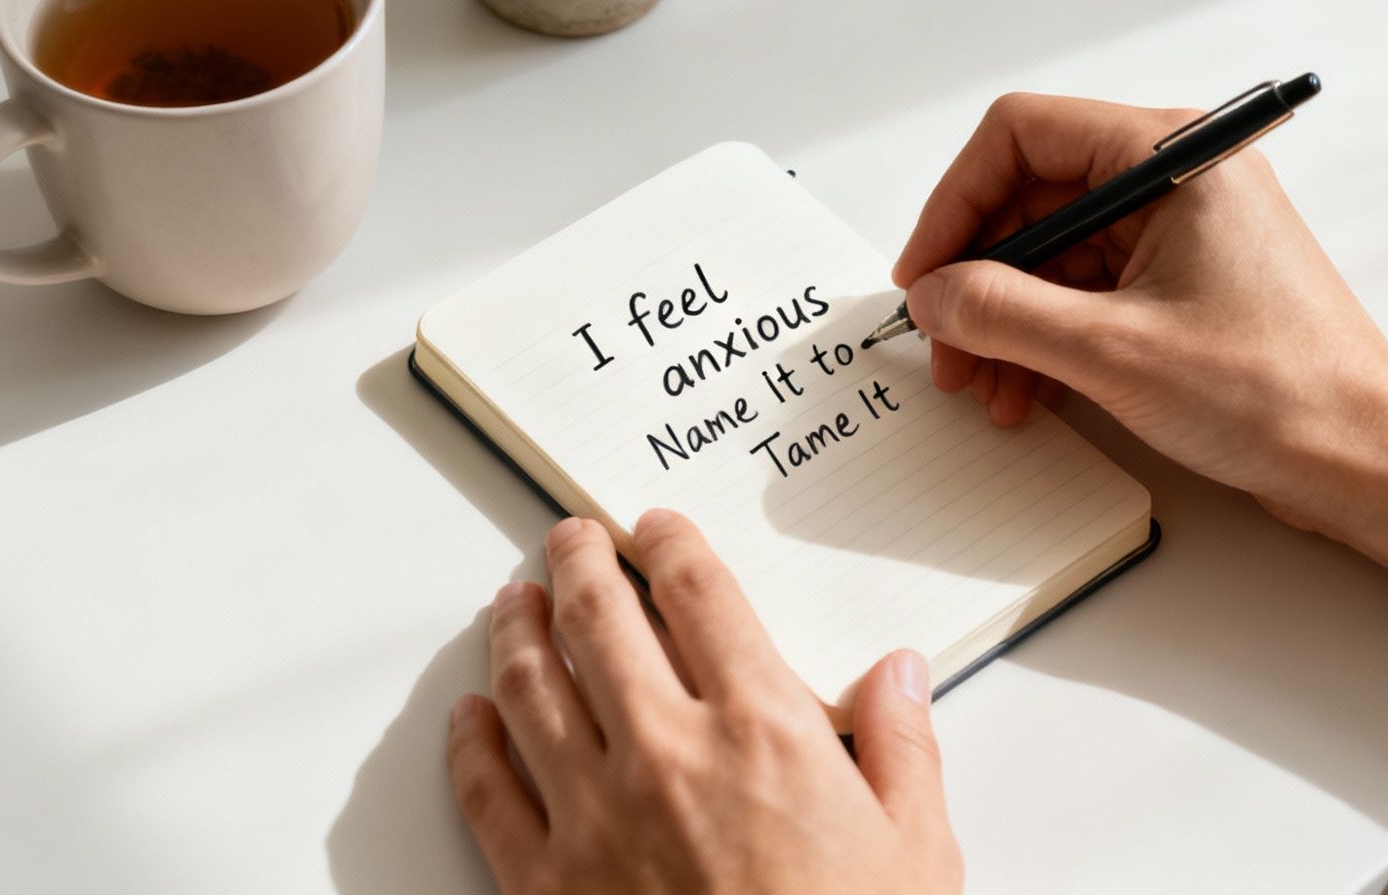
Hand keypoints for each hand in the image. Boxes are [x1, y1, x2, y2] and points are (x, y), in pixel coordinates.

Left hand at [447, 511, 962, 894]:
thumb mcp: (916, 853)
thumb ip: (904, 749)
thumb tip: (900, 674)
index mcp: (761, 731)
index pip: (700, 596)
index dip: (671, 545)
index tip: (656, 528)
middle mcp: (667, 754)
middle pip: (598, 621)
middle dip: (578, 563)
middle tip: (570, 540)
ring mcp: (595, 816)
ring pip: (530, 688)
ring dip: (516, 632)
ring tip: (513, 605)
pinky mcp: (545, 883)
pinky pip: (487, 791)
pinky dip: (471, 742)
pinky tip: (471, 718)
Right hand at [891, 92, 1387, 534]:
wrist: (1365, 460)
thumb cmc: (1273, 392)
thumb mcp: (1110, 351)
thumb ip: (1002, 311)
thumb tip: (931, 293)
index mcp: (1172, 156)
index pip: (1021, 135)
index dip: (955, 203)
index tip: (923, 275)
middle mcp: (1176, 178)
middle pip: (1032, 199)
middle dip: (977, 278)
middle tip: (944, 349)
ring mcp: (1182, 233)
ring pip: (1053, 254)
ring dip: (1005, 320)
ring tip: (983, 389)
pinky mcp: (1185, 286)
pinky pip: (1087, 292)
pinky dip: (1045, 339)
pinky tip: (1024, 394)